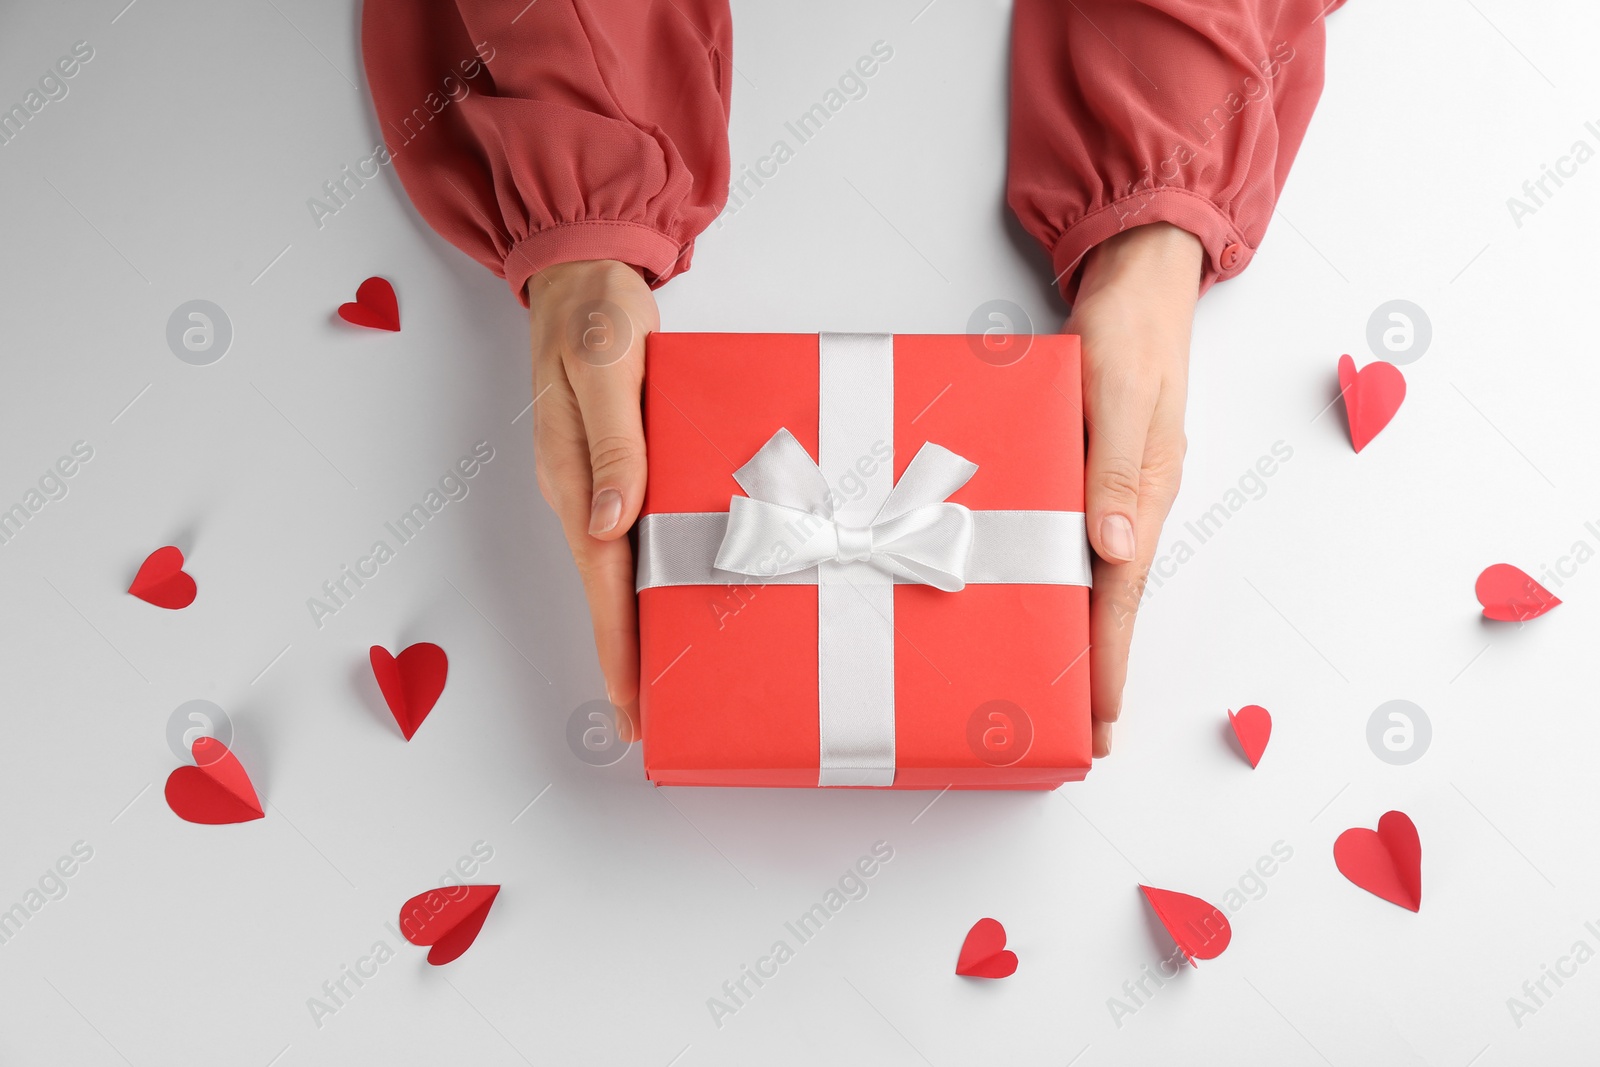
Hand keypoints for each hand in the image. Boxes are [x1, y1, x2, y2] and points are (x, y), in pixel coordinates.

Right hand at [528, 260, 658, 740]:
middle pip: (607, 590)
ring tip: (663, 681)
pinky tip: (674, 595)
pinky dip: (650, 574)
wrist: (585, 272)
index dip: (615, 644)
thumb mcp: (604, 366)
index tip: (629, 703)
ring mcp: (598, 479)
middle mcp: (581, 489)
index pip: (598, 579)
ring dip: (638, 623)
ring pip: (620, 569)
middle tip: (648, 718)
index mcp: (571, 475)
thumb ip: (611, 442)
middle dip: (626, 656)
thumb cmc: (594, 313)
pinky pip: (634, 534)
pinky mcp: (620, 464)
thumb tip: (609, 521)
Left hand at [1066, 223, 1201, 757]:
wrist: (1137, 280)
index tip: (1100, 716)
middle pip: (1112, 599)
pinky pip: (1074, 537)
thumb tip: (1115, 545)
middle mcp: (1130, 501)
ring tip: (1060, 689)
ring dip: (1080, 630)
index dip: (1109, 657)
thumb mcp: (1122, 391)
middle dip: (1098, 666)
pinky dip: (1062, 578)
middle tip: (1080, 731)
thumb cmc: (1131, 328)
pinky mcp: (1088, 469)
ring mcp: (1111, 488)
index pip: (1123, 593)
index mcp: (1145, 492)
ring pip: (1094, 575)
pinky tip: (1040, 599)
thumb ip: (1118, 466)